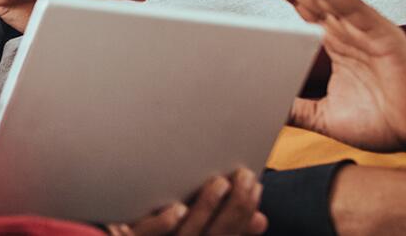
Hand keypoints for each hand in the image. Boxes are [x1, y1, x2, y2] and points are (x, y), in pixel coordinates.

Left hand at [109, 168, 266, 235]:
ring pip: (185, 233)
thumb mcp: (197, 229)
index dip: (244, 211)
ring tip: (217, 182)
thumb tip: (261, 220)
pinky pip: (144, 234)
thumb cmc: (158, 228)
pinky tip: (176, 210)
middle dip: (233, 207)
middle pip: (213, 234)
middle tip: (244, 174)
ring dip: (204, 209)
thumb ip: (227, 226)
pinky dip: (162, 224)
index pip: (229, 234)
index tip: (255, 182)